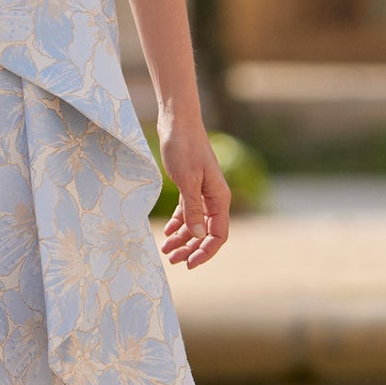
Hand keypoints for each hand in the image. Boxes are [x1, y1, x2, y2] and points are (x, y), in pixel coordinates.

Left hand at [156, 121, 230, 269]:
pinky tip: (168, 232)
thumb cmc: (184, 148)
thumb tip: (199, 235)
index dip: (206, 252)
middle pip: (206, 232)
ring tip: (166, 250)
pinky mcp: (190, 185)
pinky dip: (179, 223)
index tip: (189, 263)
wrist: (177, 121)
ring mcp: (202, 191)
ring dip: (182, 239)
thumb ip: (193, 209)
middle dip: (191, 248)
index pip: (219, 234)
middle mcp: (214, 198)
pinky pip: (187, 211)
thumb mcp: (187, 180)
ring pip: (195, 223)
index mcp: (219, 198)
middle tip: (172, 260)